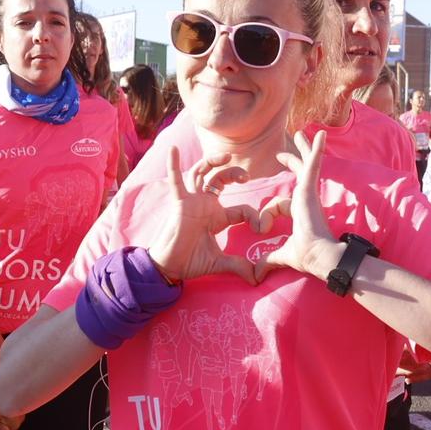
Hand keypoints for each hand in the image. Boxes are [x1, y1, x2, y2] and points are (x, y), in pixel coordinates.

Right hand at [145, 148, 266, 284]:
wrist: (169, 267)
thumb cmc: (190, 261)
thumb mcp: (219, 263)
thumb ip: (237, 266)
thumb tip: (256, 279)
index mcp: (216, 216)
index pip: (240, 208)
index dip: (253, 215)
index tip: (261, 227)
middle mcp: (204, 204)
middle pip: (220, 180)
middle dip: (233, 173)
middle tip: (246, 176)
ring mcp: (191, 201)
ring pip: (201, 173)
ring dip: (212, 162)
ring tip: (225, 156)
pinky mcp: (179, 203)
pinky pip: (176, 181)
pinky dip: (173, 165)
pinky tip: (173, 150)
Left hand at [256, 131, 344, 281]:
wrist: (321, 256)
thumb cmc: (307, 256)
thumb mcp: (282, 253)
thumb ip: (268, 260)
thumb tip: (255, 273)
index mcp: (300, 212)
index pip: (279, 205)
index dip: (266, 215)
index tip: (260, 227)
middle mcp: (306, 199)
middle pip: (300, 173)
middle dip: (295, 157)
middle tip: (295, 141)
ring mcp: (309, 193)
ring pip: (307, 164)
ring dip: (305, 148)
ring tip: (303, 132)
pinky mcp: (310, 189)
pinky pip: (313, 165)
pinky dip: (317, 150)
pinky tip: (320, 135)